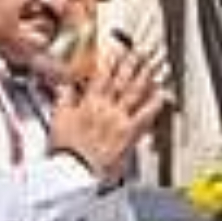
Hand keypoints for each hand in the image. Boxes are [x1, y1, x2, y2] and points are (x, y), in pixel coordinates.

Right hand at [52, 47, 168, 182]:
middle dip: (133, 61)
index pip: (103, 75)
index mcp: (89, 103)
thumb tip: (65, 84)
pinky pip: (145, 115)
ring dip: (147, 75)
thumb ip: (64, 98)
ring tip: (155, 62)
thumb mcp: (58, 119)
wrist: (73, 173)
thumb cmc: (66, 151)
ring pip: (135, 92)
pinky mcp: (129, 134)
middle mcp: (106, 108)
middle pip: (123, 79)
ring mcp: (119, 120)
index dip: (113, 59)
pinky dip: (155, 103)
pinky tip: (162, 93)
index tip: (121, 48)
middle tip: (143, 48)